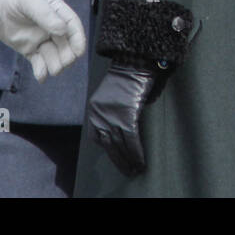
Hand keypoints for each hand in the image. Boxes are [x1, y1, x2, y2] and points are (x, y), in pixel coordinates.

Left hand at [0, 0, 85, 81]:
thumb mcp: (30, 0)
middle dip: (67, 56)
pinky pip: (39, 63)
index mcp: (57, 11)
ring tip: (54, 70)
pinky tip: (41, 76)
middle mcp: (52, 27)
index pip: (72, 25)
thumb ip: (46, 15)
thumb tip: (63, 31)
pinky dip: (41, 71)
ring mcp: (41, 39)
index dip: (78, 39)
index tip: (79, 52)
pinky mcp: (30, 50)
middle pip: (66, 44)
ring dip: (56, 65)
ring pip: (54, 56)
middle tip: (64, 63)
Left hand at [86, 61, 160, 176]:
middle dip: (119, 160)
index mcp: (93, 110)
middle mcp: (99, 114)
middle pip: (109, 145)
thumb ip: (110, 114)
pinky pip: (131, 139)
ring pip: (120, 145)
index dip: (108, 150)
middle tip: (129, 171)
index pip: (97, 138)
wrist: (134, 63)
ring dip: (129, 160)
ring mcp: (112, 114)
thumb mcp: (110, 98)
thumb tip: (118, 133)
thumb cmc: (126, 79)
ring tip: (136, 169)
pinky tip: (141, 161)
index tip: (118, 158)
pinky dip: (137, 152)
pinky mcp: (126, 114)